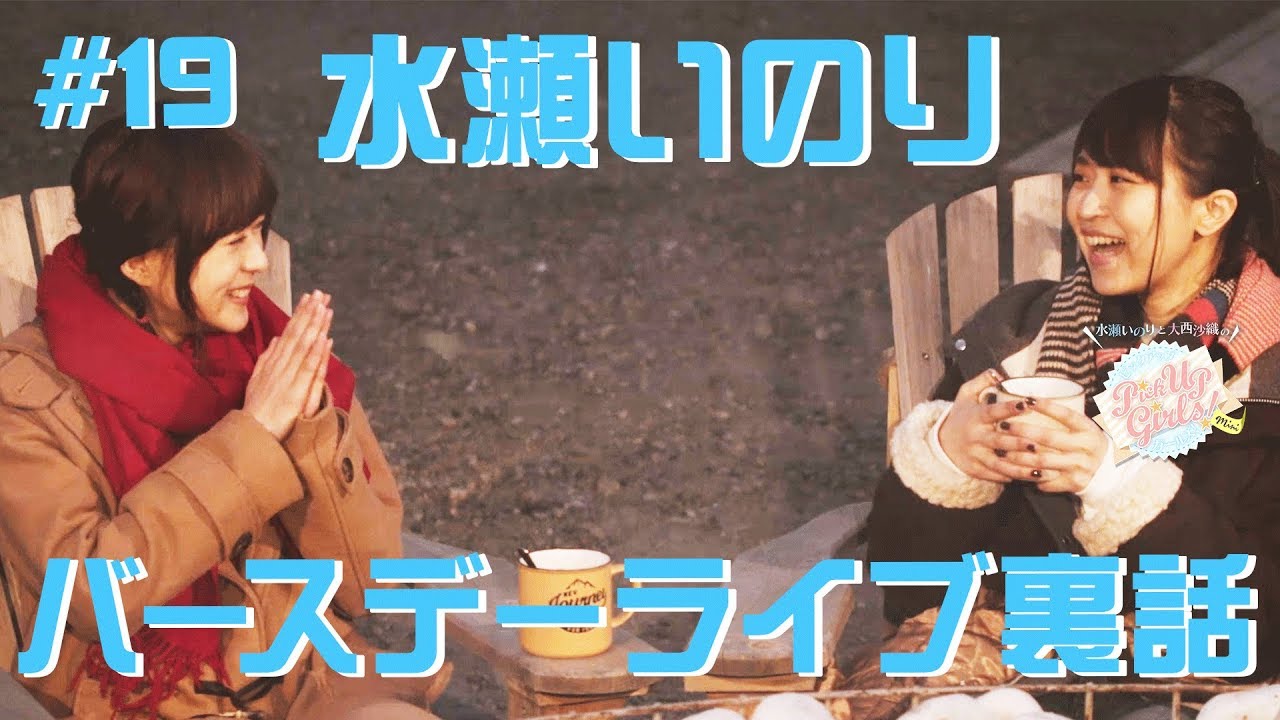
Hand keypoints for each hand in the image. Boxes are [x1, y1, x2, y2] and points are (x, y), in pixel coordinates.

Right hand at [244, 290, 332, 439]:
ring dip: (314, 326)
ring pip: (303, 347)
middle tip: (321, 294)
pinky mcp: (294, 392)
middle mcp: (280, 366)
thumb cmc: (256, 410)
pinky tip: (324, 338)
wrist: (251, 434)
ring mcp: (287, 378)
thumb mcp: (257, 380)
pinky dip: (315, 353)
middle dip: (309, 313)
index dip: (300, 315)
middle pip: (297, 335)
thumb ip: (267, 359)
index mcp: (273, 363)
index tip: (310, 298)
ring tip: (324, 307)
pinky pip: (306, 369)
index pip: (289, 334)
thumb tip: (276, 340)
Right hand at [937, 369, 1034, 482]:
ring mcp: (975, 455)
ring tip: (1040, 470)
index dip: (1009, 408)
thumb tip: (999, 372)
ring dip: (1020, 467)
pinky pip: (995, 475)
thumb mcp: (965, 394)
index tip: (1027, 404)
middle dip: (1017, 443)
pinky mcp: (976, 469)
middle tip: (1037, 444)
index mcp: (976, 416)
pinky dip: (1011, 477)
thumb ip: (982, 381)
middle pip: (998, 441)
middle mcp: (975, 436)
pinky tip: (1030, 478)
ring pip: (999, 463)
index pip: (993, 412)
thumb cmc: (961, 415)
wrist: (942, 443)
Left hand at [989, 400, 1110, 492]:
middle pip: (1049, 438)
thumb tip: (1029, 400)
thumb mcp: (1083, 428)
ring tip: (1001, 450)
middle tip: (1003, 425)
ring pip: (1043, 460)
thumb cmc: (1084, 443)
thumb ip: (1064, 418)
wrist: (1106, 471)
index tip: (1026, 400)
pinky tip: (1013, 470)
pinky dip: (1028, 475)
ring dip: (1019, 456)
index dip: (1047, 407)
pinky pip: (1046, 479)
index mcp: (1089, 430)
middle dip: (1023, 431)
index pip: (1067, 415)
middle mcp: (1088, 448)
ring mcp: (1081, 466)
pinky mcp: (1074, 483)